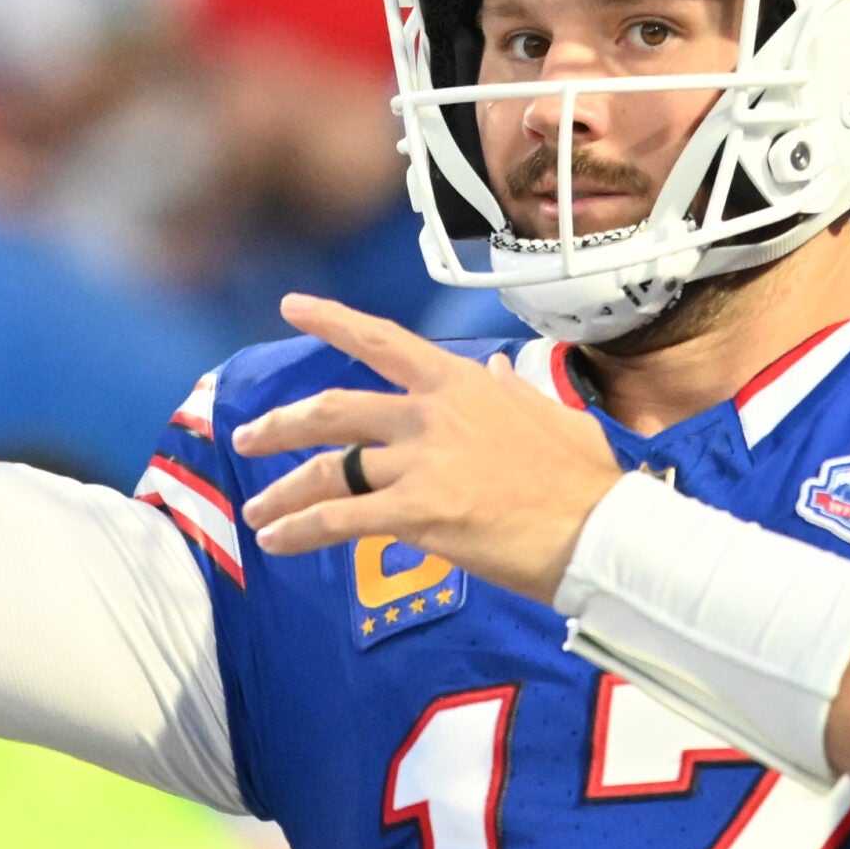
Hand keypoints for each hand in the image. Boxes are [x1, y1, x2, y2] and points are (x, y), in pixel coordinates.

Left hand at [230, 294, 622, 602]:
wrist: (601, 529)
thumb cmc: (584, 478)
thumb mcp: (552, 414)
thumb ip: (512, 391)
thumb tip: (496, 370)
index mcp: (460, 384)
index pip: (382, 340)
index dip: (331, 320)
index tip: (292, 307)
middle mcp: (431, 414)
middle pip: (333, 409)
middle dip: (280, 424)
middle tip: (248, 436)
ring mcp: (422, 462)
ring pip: (326, 469)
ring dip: (282, 491)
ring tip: (257, 511)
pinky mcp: (419, 512)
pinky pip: (339, 518)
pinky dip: (300, 529)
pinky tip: (278, 541)